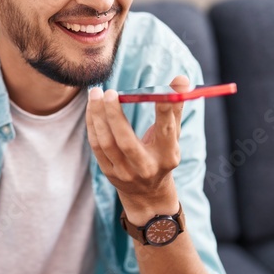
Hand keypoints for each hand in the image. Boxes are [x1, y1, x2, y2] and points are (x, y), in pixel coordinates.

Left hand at [86, 75, 190, 217]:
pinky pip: (96, 146)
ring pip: (106, 142)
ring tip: (96, 93)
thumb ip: (175, 109)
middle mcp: (146, 167)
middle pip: (126, 141)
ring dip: (98, 116)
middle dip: (115, 115)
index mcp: (168, 156)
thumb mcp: (173, 137)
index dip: (164, 108)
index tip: (162, 87)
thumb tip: (181, 79)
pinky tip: (92, 108)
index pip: (166, 130)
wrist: (147, 193)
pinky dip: (92, 125)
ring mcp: (125, 172)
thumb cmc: (162, 154)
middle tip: (109, 92)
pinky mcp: (109, 173)